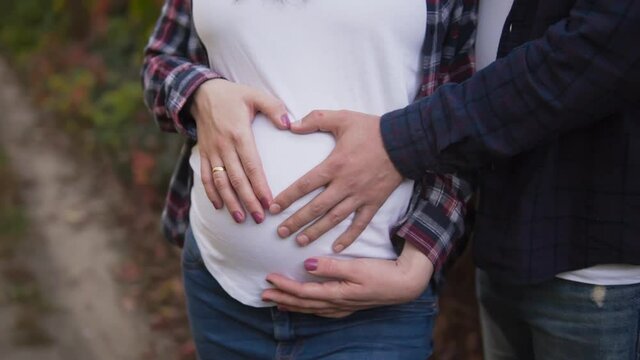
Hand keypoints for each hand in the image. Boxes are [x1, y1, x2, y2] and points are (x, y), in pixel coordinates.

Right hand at [191, 79, 289, 223]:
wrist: (201, 92)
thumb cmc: (234, 95)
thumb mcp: (255, 95)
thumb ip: (274, 108)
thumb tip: (289, 123)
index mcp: (239, 133)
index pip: (251, 165)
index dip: (259, 186)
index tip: (269, 202)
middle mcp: (224, 145)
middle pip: (237, 178)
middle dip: (248, 200)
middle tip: (259, 218)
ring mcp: (212, 151)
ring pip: (220, 181)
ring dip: (230, 201)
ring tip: (241, 218)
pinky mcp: (204, 153)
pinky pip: (206, 176)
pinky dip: (211, 193)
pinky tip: (219, 207)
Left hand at [261, 241, 433, 317]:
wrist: (404, 284)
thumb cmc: (382, 273)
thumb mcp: (357, 267)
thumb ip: (331, 267)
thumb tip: (306, 265)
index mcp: (337, 294)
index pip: (303, 293)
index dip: (284, 286)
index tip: (269, 277)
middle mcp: (337, 304)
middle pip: (303, 304)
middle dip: (282, 298)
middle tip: (263, 294)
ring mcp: (343, 307)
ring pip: (311, 309)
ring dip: (293, 305)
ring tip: (277, 302)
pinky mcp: (348, 305)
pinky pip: (321, 309)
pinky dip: (308, 307)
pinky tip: (304, 305)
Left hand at [270, 110, 402, 250]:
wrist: (405, 141)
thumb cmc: (372, 129)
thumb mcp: (343, 117)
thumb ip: (315, 119)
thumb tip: (291, 125)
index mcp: (334, 165)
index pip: (305, 185)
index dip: (288, 197)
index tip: (274, 208)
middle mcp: (345, 184)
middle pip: (316, 207)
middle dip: (297, 221)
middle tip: (281, 232)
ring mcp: (360, 196)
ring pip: (334, 219)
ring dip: (316, 231)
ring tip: (300, 241)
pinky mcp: (374, 202)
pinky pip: (360, 223)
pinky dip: (349, 237)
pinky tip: (336, 247)